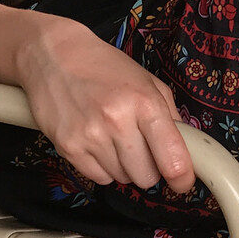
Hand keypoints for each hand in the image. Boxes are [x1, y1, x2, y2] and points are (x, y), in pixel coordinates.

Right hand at [16, 12, 196, 193]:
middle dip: (149, 167)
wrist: (53, 55)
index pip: (172, 158)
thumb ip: (170, 115)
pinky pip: (98, 178)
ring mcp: (90, 136)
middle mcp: (118, 121)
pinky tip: (97, 144)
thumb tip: (185, 151)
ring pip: (123, 179)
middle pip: (147, 176)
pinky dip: (102, 167)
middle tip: (141, 148)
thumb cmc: (104, 67)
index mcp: (145, 102)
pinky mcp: (68, 147)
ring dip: (124, 166)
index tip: (182, 182)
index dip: (182, 178)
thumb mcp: (147, 81)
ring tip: (114, 138)